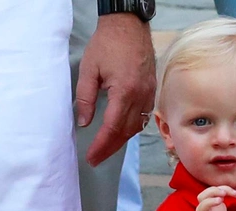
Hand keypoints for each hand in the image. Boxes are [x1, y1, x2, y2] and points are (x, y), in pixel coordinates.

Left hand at [76, 14, 155, 165]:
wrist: (129, 25)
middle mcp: (140, 96)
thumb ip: (85, 97)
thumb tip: (84, 122)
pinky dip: (131, 128)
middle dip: (110, 148)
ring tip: (106, 148)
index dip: (101, 145)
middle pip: (126, 132)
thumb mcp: (89, 69)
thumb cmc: (108, 43)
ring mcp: (149, 94)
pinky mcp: (151, 91)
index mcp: (125, 91)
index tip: (91, 156)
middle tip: (96, 159)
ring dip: (121, 140)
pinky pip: (143, 117)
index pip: (112, 127)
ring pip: (136, 127)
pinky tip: (121, 132)